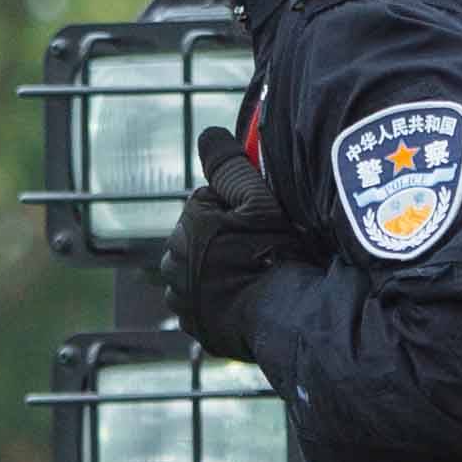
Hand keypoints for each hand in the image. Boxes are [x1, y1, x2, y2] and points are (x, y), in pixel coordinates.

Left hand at [161, 129, 294, 356]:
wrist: (286, 320)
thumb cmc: (276, 257)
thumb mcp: (259, 201)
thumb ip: (230, 165)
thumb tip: (208, 134)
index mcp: (188, 226)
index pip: (208, 202)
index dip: (237, 209)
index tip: (259, 223)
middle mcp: (174, 262)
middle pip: (201, 238)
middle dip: (223, 239)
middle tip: (262, 250)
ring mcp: (182, 300)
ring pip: (200, 272)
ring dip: (220, 271)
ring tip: (257, 277)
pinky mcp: (195, 327)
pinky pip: (205, 306)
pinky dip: (221, 301)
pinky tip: (248, 301)